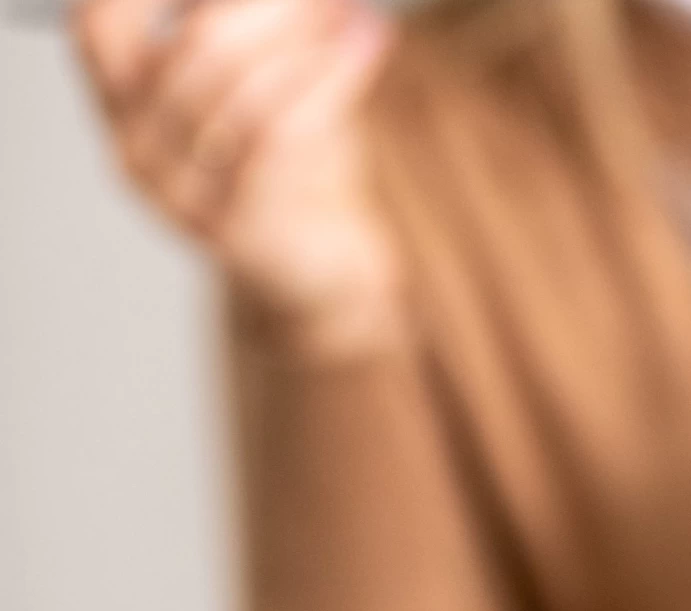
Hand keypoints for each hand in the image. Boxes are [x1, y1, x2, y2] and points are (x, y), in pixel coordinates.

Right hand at [73, 0, 401, 356]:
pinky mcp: (233, 228)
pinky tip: (364, 46)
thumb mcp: (264, 84)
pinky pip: (277, 136)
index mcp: (122, 102)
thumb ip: (259, 27)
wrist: (317, 278)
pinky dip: (326, 79)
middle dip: (263, 4)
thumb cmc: (291, 169)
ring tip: (352, 8)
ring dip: (302, 34)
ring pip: (237, 88)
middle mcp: (135, 149)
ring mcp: (180, 196)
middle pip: (187, 47)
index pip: (101, 21)